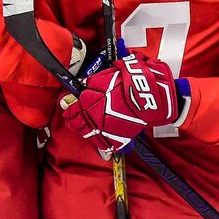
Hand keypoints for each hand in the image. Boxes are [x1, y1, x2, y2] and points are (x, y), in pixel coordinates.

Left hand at [60, 53, 179, 156]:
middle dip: (72, 121)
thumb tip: (84, 86)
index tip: (68, 108)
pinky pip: (103, 143)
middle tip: (70, 120)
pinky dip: (99, 141)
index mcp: (89, 100)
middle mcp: (94, 115)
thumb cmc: (130, 82)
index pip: (73, 107)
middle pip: (77, 122)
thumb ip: (92, 83)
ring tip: (80, 129)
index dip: (69, 108)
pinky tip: (96, 138)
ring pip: (87, 133)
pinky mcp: (117, 137)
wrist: (150, 94)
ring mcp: (105, 128)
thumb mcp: (106, 76)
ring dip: (82, 131)